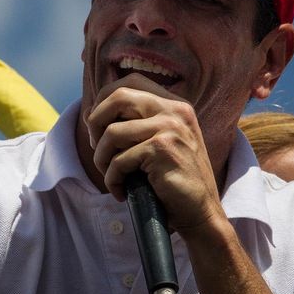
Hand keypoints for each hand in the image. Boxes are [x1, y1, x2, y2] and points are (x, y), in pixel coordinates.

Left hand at [85, 73, 223, 233]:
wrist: (201, 212)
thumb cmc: (174, 181)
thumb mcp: (162, 141)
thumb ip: (139, 122)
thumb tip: (91, 112)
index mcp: (175, 105)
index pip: (131, 81)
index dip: (105, 100)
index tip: (98, 126)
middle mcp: (175, 111)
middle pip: (118, 96)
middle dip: (96, 122)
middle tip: (97, 147)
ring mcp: (170, 128)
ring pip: (112, 132)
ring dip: (101, 158)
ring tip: (111, 176)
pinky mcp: (162, 149)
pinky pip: (119, 160)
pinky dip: (112, 179)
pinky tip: (121, 191)